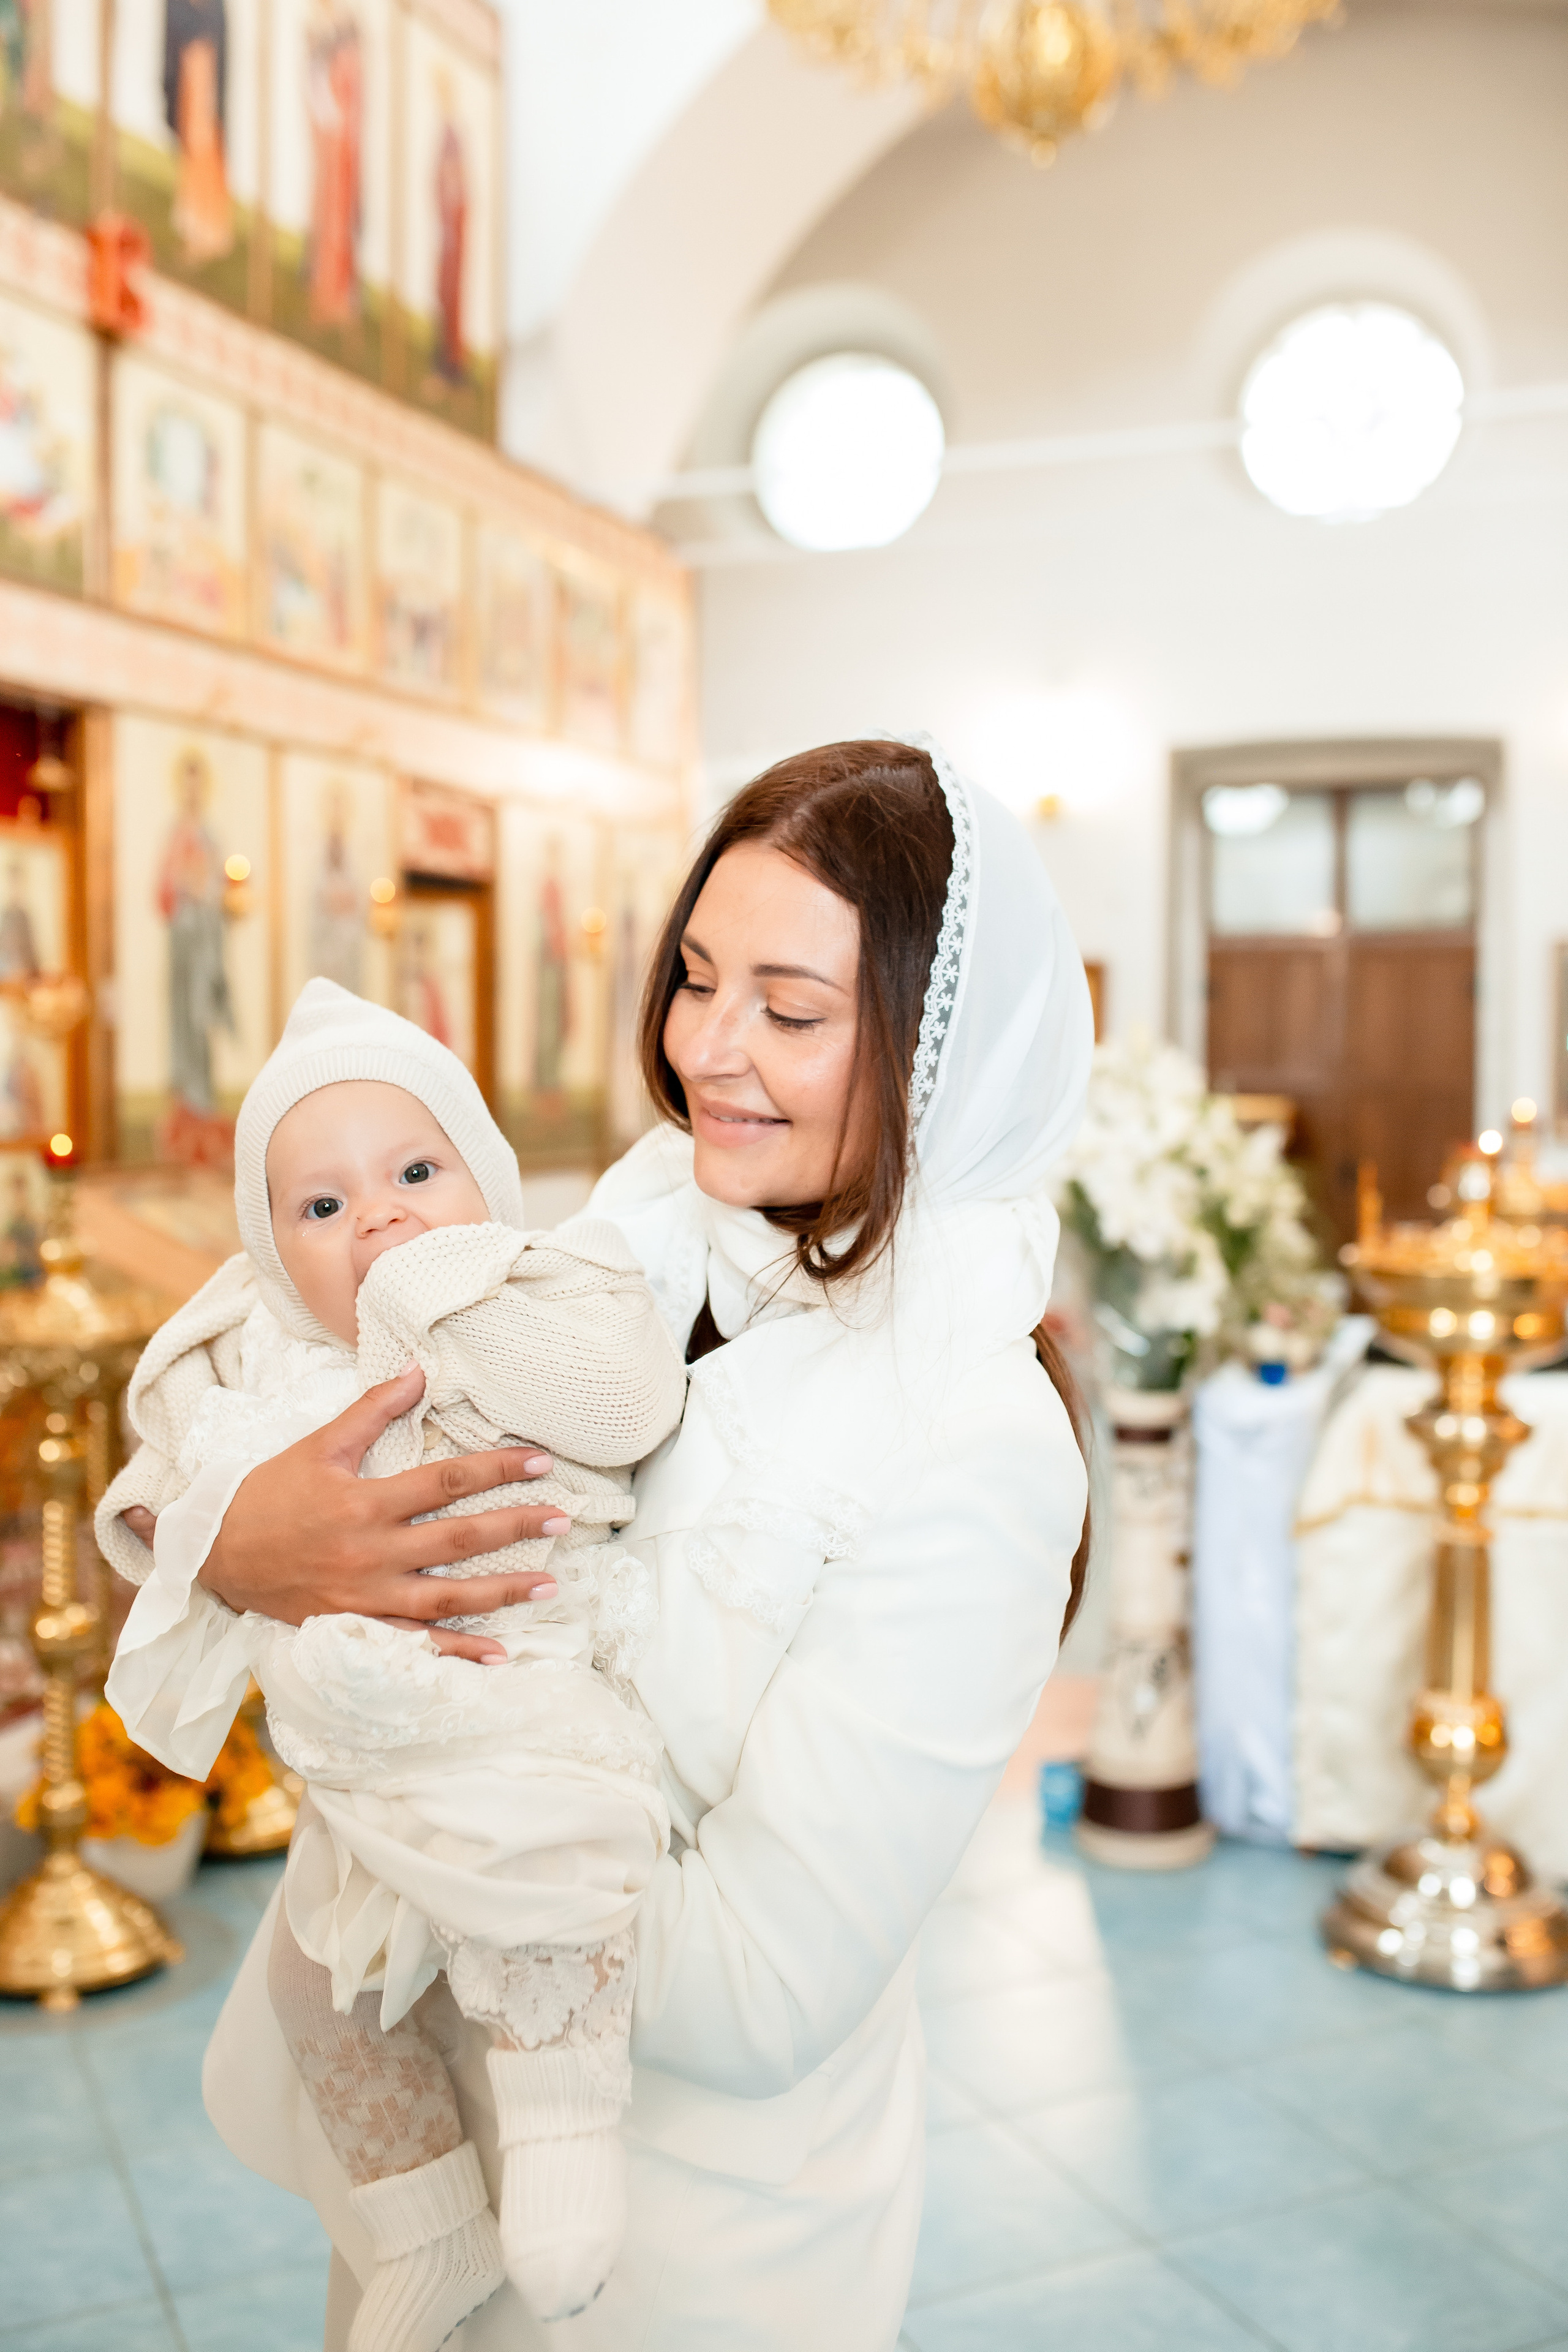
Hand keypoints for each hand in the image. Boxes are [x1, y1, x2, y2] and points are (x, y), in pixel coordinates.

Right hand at [122, 1367, 564, 1665]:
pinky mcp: (357, 1627)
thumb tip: (419, 1371)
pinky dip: (458, 1652)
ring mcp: (366, 1596)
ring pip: (446, 1597)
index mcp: (364, 1503)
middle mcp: (371, 1553)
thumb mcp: (318, 1446)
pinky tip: (499, 1653)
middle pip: (457, 1539)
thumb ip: (372, 1412)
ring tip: (548, 1585)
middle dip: (514, 1527)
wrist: (214, 1556)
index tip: (540, 1462)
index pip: (445, 1482)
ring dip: (501, 1592)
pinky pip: (416, 1645)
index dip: (496, 1469)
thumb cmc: (268, 1496)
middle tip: (562, 1518)